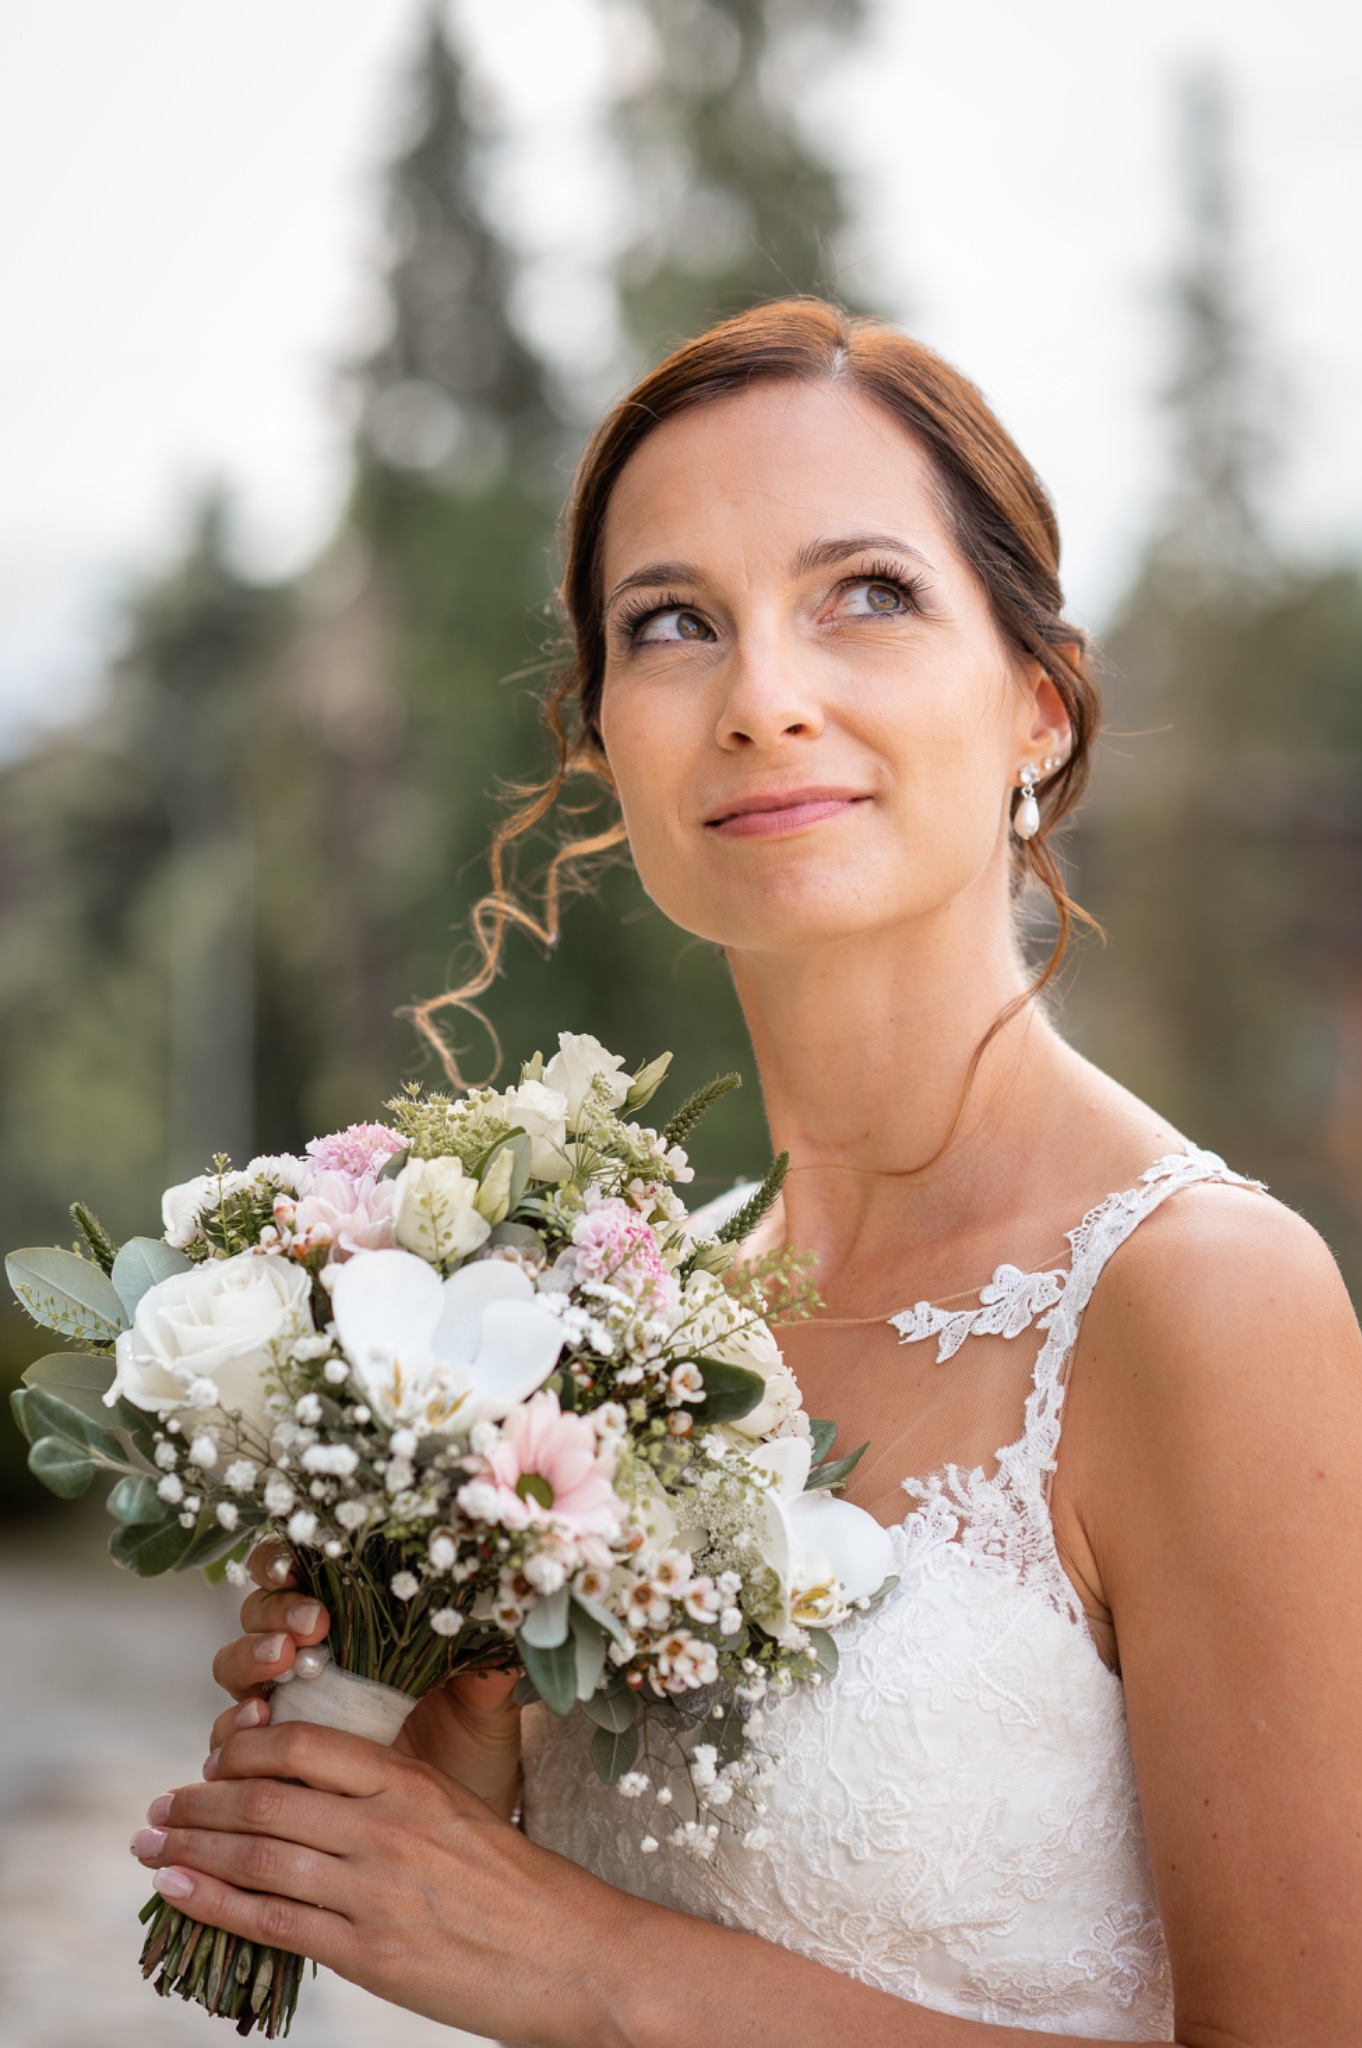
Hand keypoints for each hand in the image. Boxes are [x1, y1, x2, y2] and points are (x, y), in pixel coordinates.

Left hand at [129, 1720, 631, 2046]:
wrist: (575, 1954)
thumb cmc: (518, 1884)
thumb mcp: (458, 1810)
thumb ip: (391, 1796)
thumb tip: (315, 1792)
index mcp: (411, 1781)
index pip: (304, 1746)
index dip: (244, 1745)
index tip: (212, 1756)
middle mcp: (387, 1827)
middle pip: (266, 1799)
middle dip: (199, 1800)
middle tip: (159, 1805)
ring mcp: (375, 1892)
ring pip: (258, 1857)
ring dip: (191, 1848)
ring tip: (151, 1845)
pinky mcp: (370, 1954)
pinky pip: (273, 1922)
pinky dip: (214, 1903)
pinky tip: (178, 1890)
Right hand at [210, 1541, 522, 1819]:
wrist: (456, 1839)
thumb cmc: (470, 1753)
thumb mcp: (486, 1705)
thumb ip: (487, 1661)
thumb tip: (505, 1609)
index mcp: (361, 1625)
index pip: (308, 1571)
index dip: (294, 1565)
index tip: (320, 1593)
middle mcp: (314, 1659)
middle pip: (261, 1612)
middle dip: (272, 1615)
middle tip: (304, 1636)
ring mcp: (286, 1708)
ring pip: (237, 1668)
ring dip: (246, 1666)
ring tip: (272, 1684)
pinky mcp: (269, 1763)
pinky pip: (230, 1740)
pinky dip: (230, 1735)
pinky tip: (246, 1739)